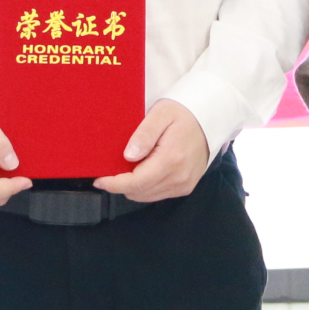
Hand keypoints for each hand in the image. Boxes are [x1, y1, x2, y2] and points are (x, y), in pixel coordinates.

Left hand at [94, 99, 210, 201]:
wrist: (210, 118)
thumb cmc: (184, 113)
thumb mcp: (161, 114)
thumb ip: (144, 135)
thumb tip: (128, 156)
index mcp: (170, 160)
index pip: (136, 183)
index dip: (114, 184)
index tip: (99, 180)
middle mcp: (179, 177)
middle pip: (139, 192)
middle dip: (121, 185)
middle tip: (112, 169)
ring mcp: (184, 184)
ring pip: (147, 196)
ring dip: (133, 187)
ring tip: (129, 168)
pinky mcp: (186, 186)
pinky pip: (158, 194)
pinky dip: (146, 187)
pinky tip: (144, 170)